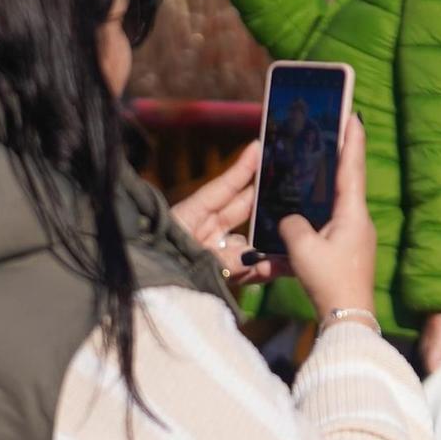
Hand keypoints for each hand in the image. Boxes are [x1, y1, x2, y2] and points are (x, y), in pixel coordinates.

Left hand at [170, 142, 279, 286]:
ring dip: (269, 241)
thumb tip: (259, 259)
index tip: (259, 146)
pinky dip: (265, 268)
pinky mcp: (223, 274)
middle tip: (292, 187)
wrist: (148, 293)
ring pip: (249, 242)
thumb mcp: (189, 260)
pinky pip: (248, 268)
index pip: (222, 187)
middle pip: (240, 209)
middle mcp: (204, 230)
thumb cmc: (159, 266)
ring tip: (292, 234)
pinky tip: (283, 265)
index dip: (242, 168)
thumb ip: (225, 261)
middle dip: (265, 199)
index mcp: (190, 216)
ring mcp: (213, 252)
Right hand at [280, 117, 377, 314]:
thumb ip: (292, 225)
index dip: (352, 140)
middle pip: (339, 185)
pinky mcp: (341, 258)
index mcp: (352, 213)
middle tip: (322, 138)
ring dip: (305, 208)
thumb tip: (290, 221)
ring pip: (323, 215)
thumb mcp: (303, 249)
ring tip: (291, 192)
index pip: (352, 167)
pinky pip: (317, 241)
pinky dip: (296, 244)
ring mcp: (350, 240)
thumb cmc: (330, 282)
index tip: (353, 114)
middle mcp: (356, 222)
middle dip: (328, 164)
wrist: (347, 321)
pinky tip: (270, 256)